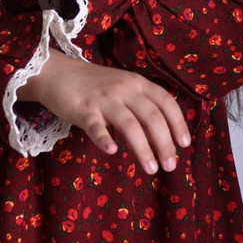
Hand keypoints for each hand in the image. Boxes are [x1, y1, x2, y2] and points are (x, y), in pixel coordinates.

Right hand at [18, 49, 191, 174]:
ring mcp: (104, 99)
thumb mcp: (123, 87)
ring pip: (130, 124)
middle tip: (170, 165)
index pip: (165, 102)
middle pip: (152, 116)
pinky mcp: (84, 110)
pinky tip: (112, 151)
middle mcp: (124, 89)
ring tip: (152, 169)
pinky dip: (105, 139)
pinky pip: (96, 126)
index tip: (184, 144)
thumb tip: (163, 135)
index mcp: (137, 83)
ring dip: (143, 148)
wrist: (57, 73)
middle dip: (165, 143)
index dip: (178, 123)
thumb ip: (141, 104)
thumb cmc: (94, 85)